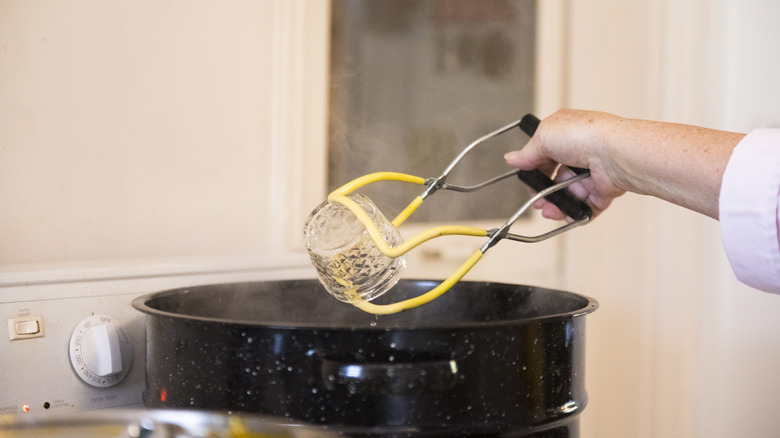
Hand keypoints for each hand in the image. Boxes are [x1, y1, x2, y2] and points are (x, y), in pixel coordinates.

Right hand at [505, 109, 625, 219]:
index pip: (543, 155)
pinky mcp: (602, 190)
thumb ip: (527, 152)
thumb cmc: (585, 135)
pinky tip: (567, 215)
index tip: (526, 179)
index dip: (533, 169)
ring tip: (550, 211)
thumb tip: (512, 158)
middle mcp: (579, 153)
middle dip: (542, 192)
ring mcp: (591, 173)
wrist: (614, 154)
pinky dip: (576, 214)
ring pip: (568, 195)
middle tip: (536, 200)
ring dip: (556, 206)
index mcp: (565, 135)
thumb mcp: (544, 137)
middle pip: (554, 178)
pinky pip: (585, 207)